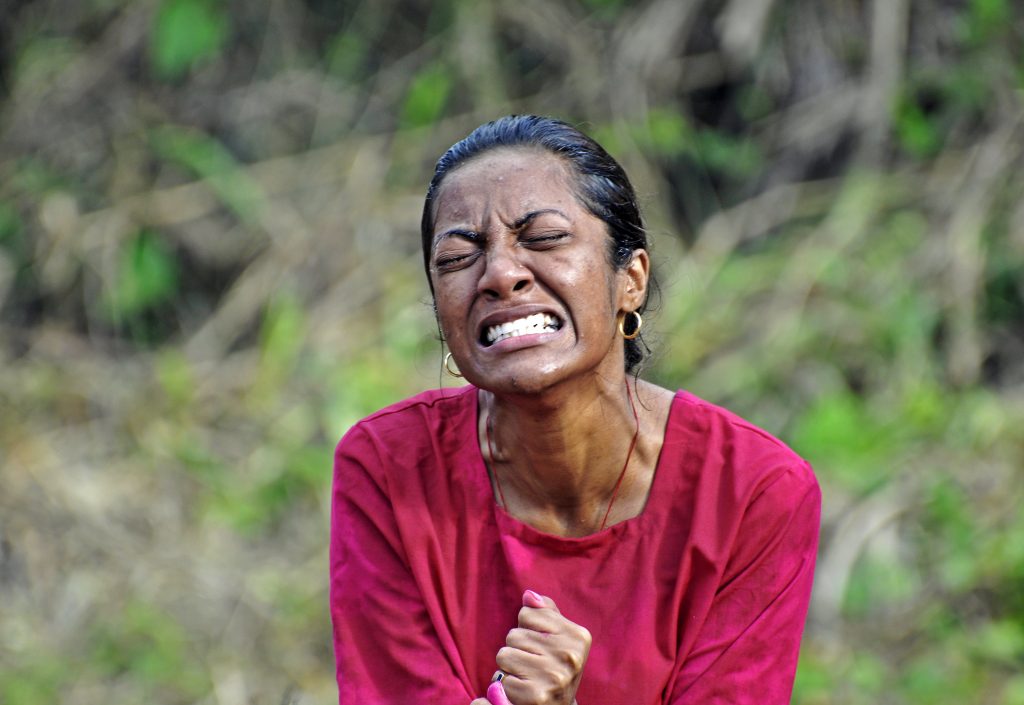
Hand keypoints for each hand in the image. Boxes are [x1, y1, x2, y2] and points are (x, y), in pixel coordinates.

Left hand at [490, 590, 589, 704]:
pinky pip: (502, 678)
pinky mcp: (536, 696)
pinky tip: (523, 690)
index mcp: (578, 637)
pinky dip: (507, 685)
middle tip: (533, 664)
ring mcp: (554, 677)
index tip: (540, 644)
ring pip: (505, 654)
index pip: (527, 613)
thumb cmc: (555, 666)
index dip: (527, 628)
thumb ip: (545, 612)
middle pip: (514, 634)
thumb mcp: (558, 637)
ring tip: (527, 676)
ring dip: (509, 666)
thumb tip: (529, 595)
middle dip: (517, 648)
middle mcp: (570, 657)